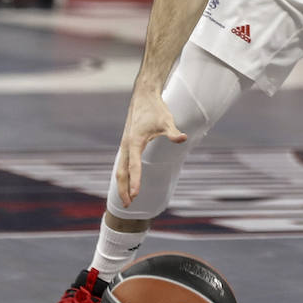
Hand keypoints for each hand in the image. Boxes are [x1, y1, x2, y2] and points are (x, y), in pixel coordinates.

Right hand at [115, 87, 187, 208]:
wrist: (144, 96)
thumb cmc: (155, 109)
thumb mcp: (166, 120)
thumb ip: (173, 132)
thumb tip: (182, 138)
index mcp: (134, 142)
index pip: (134, 166)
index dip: (135, 181)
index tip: (136, 195)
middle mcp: (126, 145)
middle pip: (121, 172)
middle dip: (123, 189)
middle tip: (129, 205)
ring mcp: (125, 145)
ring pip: (120, 169)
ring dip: (122, 184)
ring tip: (128, 199)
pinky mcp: (127, 143)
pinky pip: (122, 163)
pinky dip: (123, 175)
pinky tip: (128, 182)